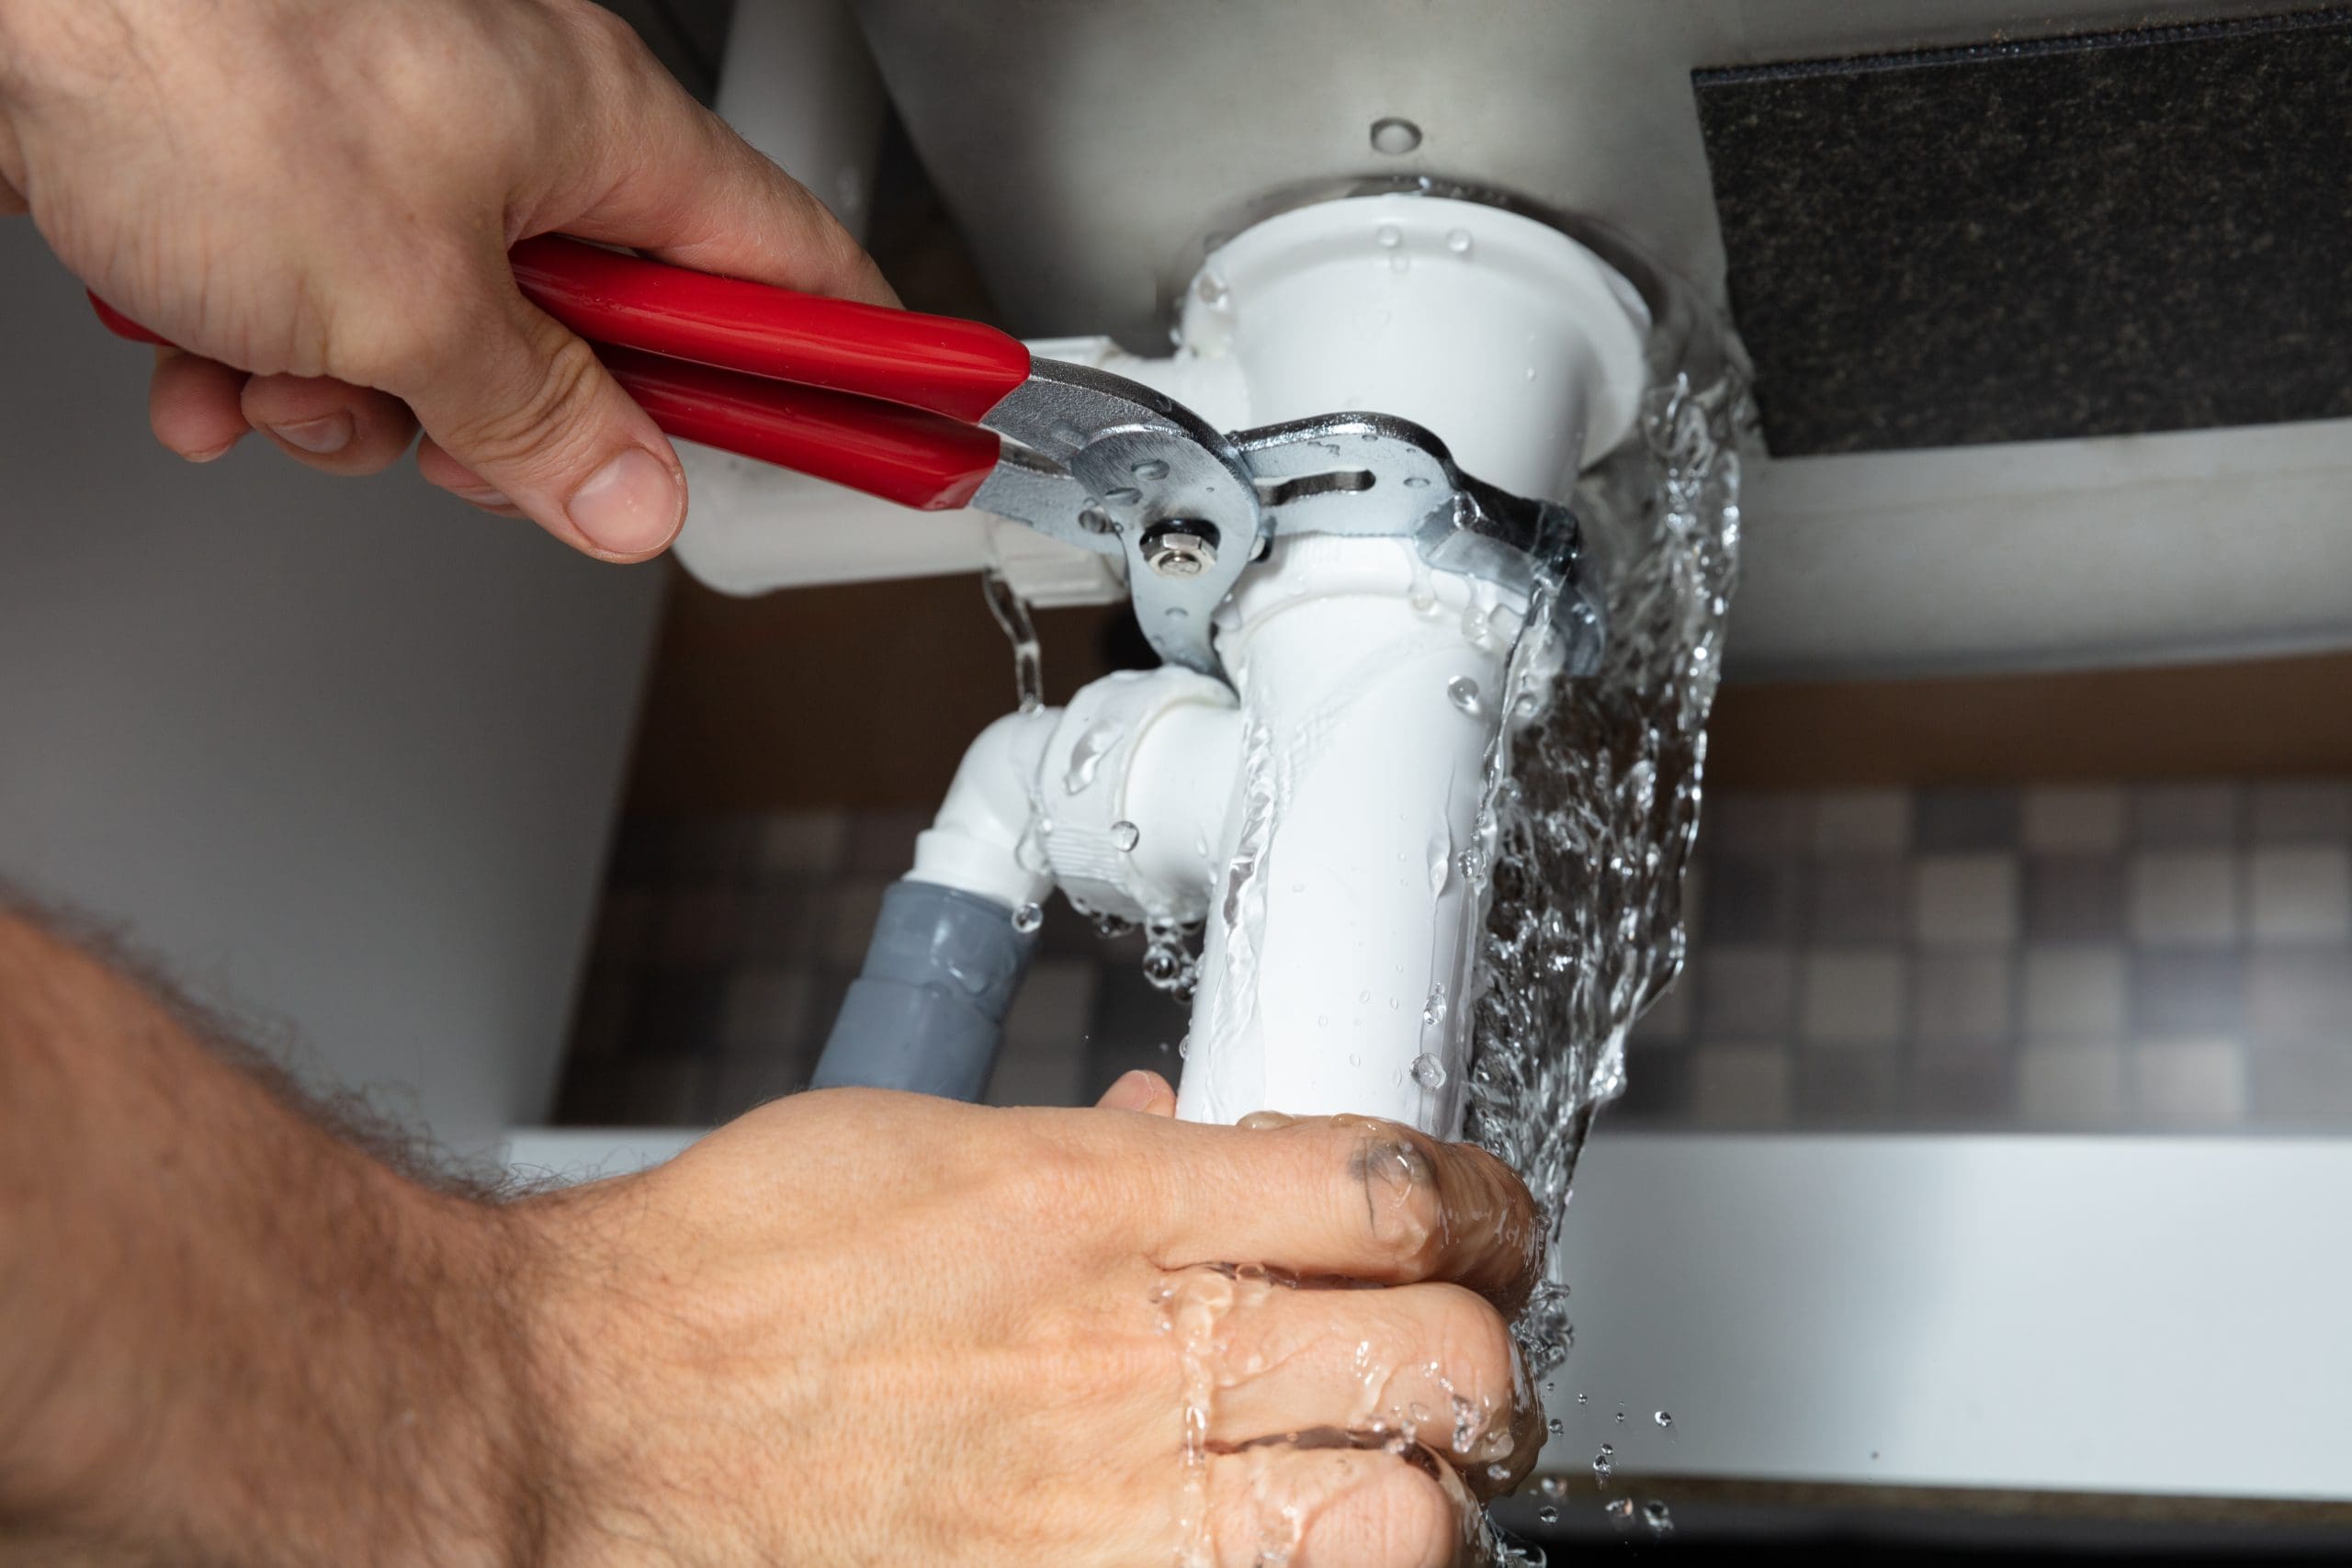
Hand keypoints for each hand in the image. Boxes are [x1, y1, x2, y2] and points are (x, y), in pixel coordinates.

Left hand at [0, 0, 892, 559]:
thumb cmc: (190, 55)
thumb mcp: (407, 301)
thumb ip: (544, 422)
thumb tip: (633, 497)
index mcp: (599, 130)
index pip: (788, 271)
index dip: (848, 364)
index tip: (898, 431)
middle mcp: (512, 129)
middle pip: (605, 340)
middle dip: (521, 427)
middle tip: (478, 452)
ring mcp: (396, 149)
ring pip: (446, 347)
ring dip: (359, 404)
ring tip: (281, 375)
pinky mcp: (284, 175)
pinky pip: (324, 313)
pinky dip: (261, 357)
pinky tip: (199, 358)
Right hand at [522, 1075, 1545, 1566]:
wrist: (585, 1418)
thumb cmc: (730, 1278)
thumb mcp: (932, 1145)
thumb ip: (1097, 1154)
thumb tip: (1191, 1139)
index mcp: (1108, 1205)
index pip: (1393, 1187)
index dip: (1480, 1208)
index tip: (1481, 1226)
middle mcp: (1133, 1358)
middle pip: (1445, 1360)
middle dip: (1480, 1361)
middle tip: (1451, 1361)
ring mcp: (1116, 1511)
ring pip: (1403, 1520)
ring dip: (1425, 1494)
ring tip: (1394, 1477)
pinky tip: (1280, 1544)